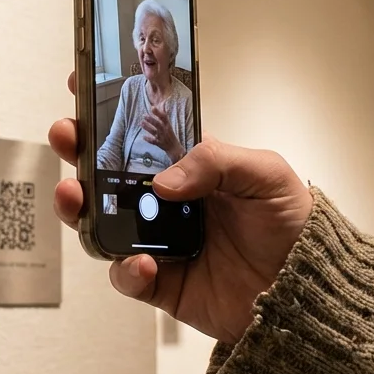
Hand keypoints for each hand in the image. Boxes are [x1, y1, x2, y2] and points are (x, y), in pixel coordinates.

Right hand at [49, 71, 311, 344]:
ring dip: (80, 208)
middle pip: (106, 174)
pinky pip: (127, 276)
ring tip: (74, 195)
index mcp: (190, 166)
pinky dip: (126, 270)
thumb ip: (215, 162)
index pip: (141, 132)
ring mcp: (160, 242)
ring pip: (102, 223)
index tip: (81, 83)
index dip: (109, 110)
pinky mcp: (162, 283)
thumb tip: (163, 179)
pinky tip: (141, 263)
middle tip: (66, 135)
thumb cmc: (293, 224)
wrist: (307, 290)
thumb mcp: (264, 173)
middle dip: (78, 152)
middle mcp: (167, 201)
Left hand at [140, 104, 185, 161]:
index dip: (158, 112)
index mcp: (167, 125)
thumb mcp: (168, 124)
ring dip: (148, 127)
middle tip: (144, 115)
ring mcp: (162, 137)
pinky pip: (153, 141)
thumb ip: (164, 115)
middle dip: (151, 120)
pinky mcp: (159, 143)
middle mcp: (165, 130)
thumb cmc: (170, 134)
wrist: (174, 148)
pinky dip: (149, 139)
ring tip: (141, 123)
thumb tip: (163, 104)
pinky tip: (143, 137)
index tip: (152, 107)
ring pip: (154, 132)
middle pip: (158, 124)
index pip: (164, 117)